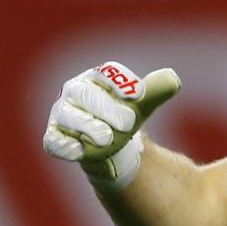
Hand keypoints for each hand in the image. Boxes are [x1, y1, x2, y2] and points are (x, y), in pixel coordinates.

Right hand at [43, 62, 180, 191]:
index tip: (138, 97)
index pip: (106, 73)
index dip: (122, 84)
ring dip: (89, 127)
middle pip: (84, 93)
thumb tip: (173, 79)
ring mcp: (62, 114)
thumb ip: (156, 90)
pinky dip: (65, 145)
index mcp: (97, 78)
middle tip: (129, 124)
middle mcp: (75, 92)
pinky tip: (80, 151)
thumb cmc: (124, 117)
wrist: (111, 145)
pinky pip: (53, 140)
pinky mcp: (54, 137)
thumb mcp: (142, 104)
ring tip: (108, 138)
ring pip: (68, 116)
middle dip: (106, 108)